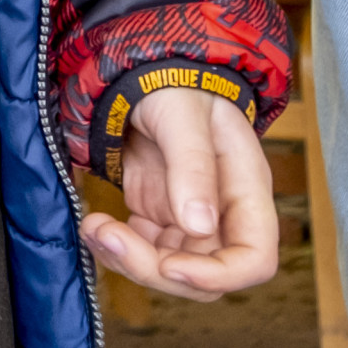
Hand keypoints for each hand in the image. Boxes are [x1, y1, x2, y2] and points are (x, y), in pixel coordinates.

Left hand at [85, 89, 278, 299]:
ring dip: (128, 261)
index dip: (218, 276)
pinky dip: (116, 248)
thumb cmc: (176, 81)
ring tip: (92, 227)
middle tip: (107, 235)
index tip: (170, 267)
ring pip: (169, 271)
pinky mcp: (158, 216)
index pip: (255, 257)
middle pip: (205, 276)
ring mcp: (189, 218)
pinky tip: (93, 225)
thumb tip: (199, 225)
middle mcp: (223, 213)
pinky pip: (143, 252)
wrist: (145, 71)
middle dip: (154, 269)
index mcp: (246, 189)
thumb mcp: (183, 112)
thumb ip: (193, 164)